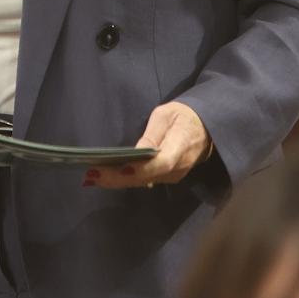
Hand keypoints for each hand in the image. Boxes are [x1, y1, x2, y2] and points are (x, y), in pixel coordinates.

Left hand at [84, 101, 211, 188]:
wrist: (207, 128)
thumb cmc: (183, 116)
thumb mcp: (167, 115)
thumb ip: (152, 133)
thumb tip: (137, 152)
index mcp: (180, 145)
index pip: (162, 163)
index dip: (141, 169)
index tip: (120, 169)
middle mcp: (179, 166)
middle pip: (147, 177)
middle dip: (118, 178)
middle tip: (91, 176)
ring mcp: (175, 176)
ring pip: (144, 182)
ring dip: (119, 180)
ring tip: (93, 177)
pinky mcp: (169, 178)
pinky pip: (146, 181)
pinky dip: (127, 179)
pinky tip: (108, 176)